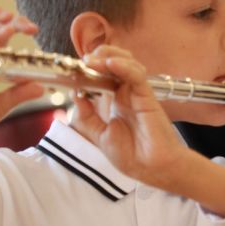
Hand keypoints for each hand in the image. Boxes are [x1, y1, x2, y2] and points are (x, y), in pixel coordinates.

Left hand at [71, 45, 186, 184]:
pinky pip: (136, 76)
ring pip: (127, 63)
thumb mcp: (100, 136)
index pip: (103, 74)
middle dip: (98, 56)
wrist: (152, 170)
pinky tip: (111, 64)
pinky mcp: (147, 97)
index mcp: (116, 100)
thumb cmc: (133, 155)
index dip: (89, 68)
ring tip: (92, 60)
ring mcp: (137, 93)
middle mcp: (127, 93)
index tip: (72, 69)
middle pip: (115, 62)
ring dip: (108, 57)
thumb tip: (75, 95)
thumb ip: (87, 118)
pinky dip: (124, 67)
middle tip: (83, 61)